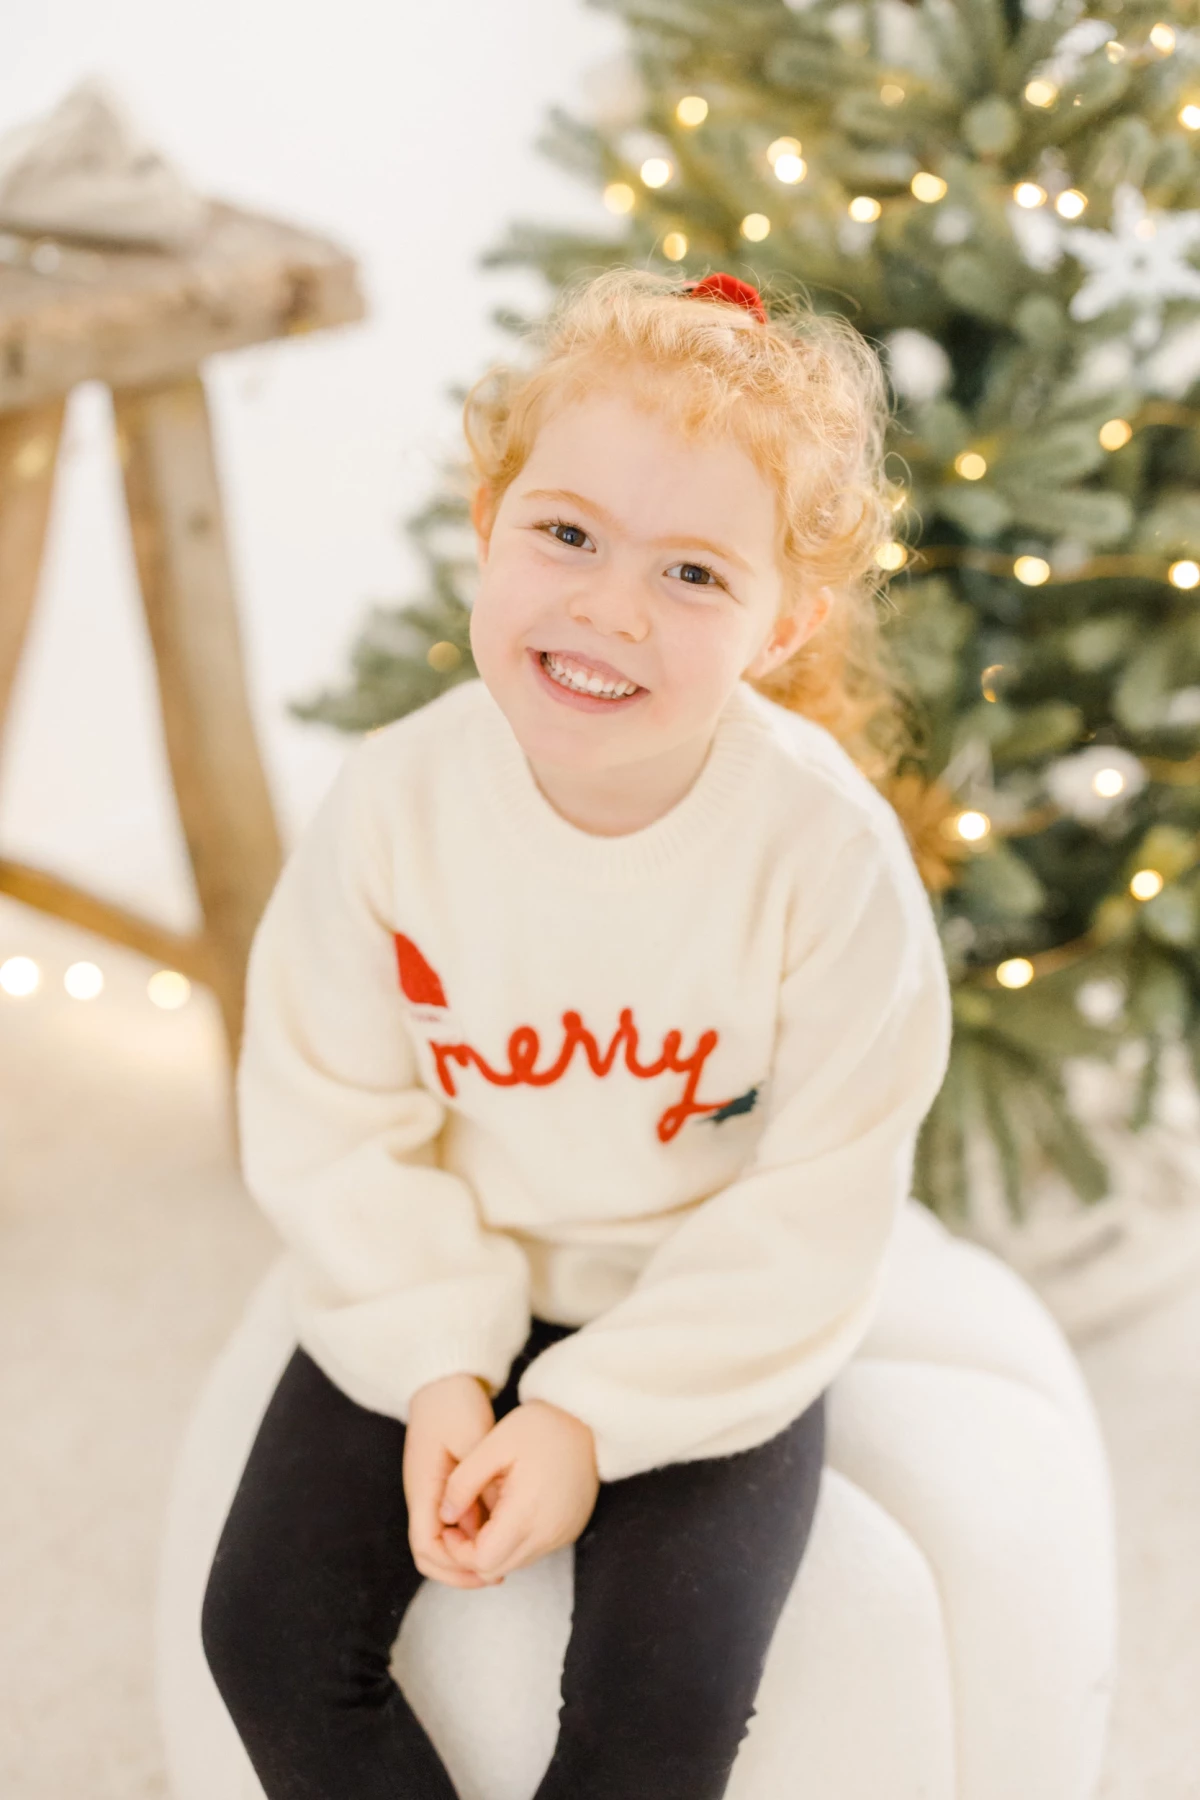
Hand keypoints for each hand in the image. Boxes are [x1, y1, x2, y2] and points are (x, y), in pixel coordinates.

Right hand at [404, 1374, 506, 1589]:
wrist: (442, 1378)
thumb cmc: (454, 1404)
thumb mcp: (472, 1440)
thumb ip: (479, 1484)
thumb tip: (489, 1524)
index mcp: (423, 1488)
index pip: (426, 1546)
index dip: (453, 1565)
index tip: (486, 1567)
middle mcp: (422, 1495)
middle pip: (429, 1552)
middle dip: (459, 1569)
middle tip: (497, 1572)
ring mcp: (430, 1491)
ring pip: (442, 1539)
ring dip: (467, 1553)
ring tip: (503, 1556)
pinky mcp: (442, 1484)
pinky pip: (452, 1521)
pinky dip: (472, 1533)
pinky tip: (498, 1530)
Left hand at [436, 1400, 599, 1582]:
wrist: (585, 1419)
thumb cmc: (538, 1427)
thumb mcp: (493, 1445)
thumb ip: (462, 1483)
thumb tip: (445, 1517)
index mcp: (526, 1512)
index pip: (483, 1561)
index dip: (458, 1550)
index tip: (451, 1526)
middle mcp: (547, 1533)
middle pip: (497, 1569)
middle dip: (472, 1553)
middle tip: (464, 1521)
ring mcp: (562, 1535)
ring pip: (515, 1563)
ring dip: (494, 1548)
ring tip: (487, 1513)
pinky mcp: (570, 1531)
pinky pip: (534, 1550)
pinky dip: (516, 1541)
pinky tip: (510, 1511)